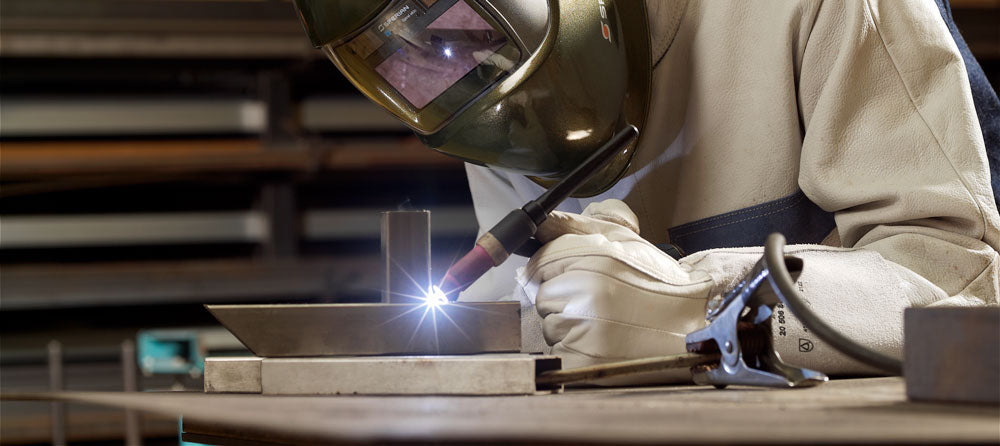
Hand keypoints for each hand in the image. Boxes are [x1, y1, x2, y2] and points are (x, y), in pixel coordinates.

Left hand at [519, 199, 712, 383]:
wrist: (691, 324)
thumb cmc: (656, 283)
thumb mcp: (621, 241)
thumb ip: (575, 226)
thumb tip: (541, 224)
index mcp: (595, 258)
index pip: (541, 261)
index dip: (558, 270)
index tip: (578, 277)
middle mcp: (587, 291)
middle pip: (543, 294)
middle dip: (563, 298)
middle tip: (598, 301)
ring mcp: (583, 328)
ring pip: (548, 323)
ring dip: (568, 324)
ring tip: (603, 321)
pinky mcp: (582, 358)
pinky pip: (556, 349)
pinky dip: (572, 347)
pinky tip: (599, 340)